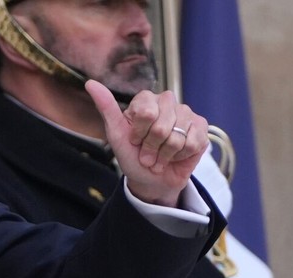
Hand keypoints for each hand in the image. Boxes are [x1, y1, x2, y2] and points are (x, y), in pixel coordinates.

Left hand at [87, 80, 208, 206]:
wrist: (151, 178)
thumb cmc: (132, 156)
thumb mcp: (115, 134)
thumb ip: (106, 107)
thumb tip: (90, 83)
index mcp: (145, 99)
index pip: (146, 114)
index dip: (139, 134)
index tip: (134, 140)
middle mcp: (167, 101)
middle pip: (161, 128)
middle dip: (151, 148)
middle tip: (146, 155)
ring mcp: (186, 113)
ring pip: (177, 137)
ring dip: (164, 155)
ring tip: (159, 157)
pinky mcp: (202, 127)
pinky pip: (192, 143)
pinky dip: (180, 156)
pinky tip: (176, 156)